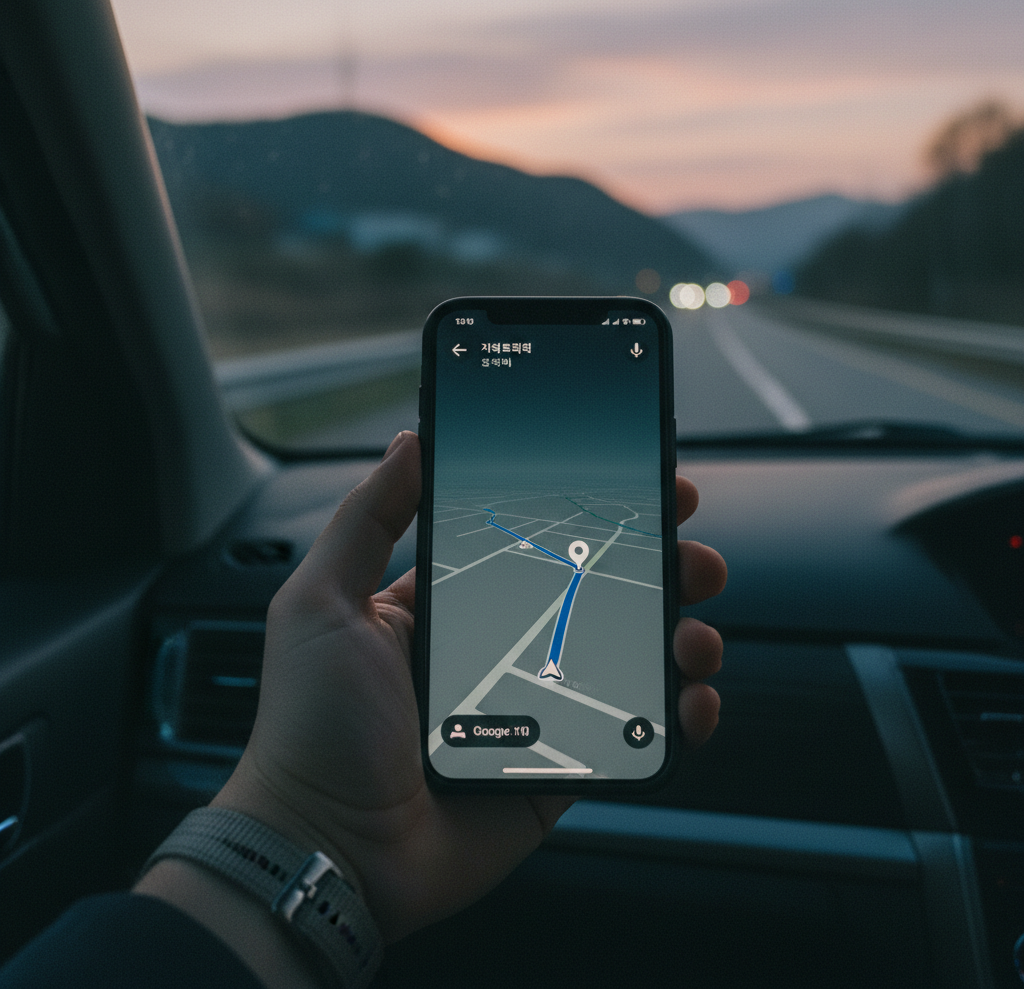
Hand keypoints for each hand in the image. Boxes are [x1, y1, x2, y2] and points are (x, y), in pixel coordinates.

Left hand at [212, 430, 725, 942]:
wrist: (329, 850)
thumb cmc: (312, 725)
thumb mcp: (322, 601)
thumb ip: (366, 518)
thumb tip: (411, 440)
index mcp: (449, 606)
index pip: (537, 543)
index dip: (589, 513)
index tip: (637, 482)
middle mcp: (499, 650)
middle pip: (598, 594)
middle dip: (656, 565)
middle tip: (690, 545)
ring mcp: (536, 709)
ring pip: (628, 658)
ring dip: (680, 633)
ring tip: (695, 628)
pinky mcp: (560, 767)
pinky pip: (633, 733)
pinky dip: (678, 714)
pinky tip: (692, 697)